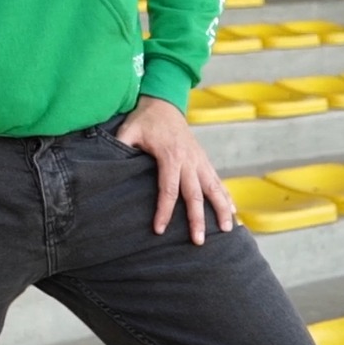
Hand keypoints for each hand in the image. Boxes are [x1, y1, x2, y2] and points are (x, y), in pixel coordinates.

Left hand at [114, 96, 235, 245]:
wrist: (164, 102)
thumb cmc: (144, 119)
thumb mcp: (128, 130)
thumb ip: (121, 147)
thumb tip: (108, 164)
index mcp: (170, 156)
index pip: (168, 189)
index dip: (164, 210)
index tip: (159, 229)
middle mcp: (189, 160)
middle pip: (195, 194)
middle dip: (197, 219)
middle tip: (199, 241)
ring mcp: (200, 160)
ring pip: (214, 188)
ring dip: (222, 209)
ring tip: (228, 230)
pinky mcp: (204, 160)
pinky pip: (218, 181)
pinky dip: (227, 196)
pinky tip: (235, 212)